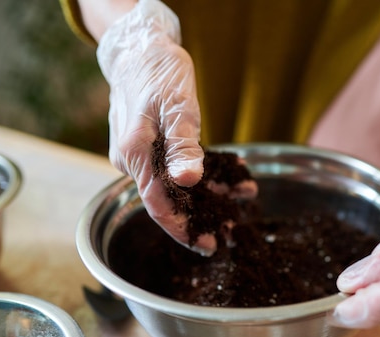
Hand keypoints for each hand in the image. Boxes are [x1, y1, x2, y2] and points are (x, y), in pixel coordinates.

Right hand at [96, 0, 248, 254]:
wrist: (142, 47)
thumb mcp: (177, 108)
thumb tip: (189, 181)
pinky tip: (233, 174)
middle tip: (234, 226)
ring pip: (178, 184)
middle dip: (203, 215)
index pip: (159, 205)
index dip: (184, 229)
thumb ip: (182, 146)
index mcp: (135, 154)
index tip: (208, 245)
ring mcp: (142, 153)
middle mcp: (134, 159)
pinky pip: (179, 166)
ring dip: (211, 192)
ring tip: (244, 194)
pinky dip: (206, 172)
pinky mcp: (153, 145)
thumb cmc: (159, 72)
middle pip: (170, 199)